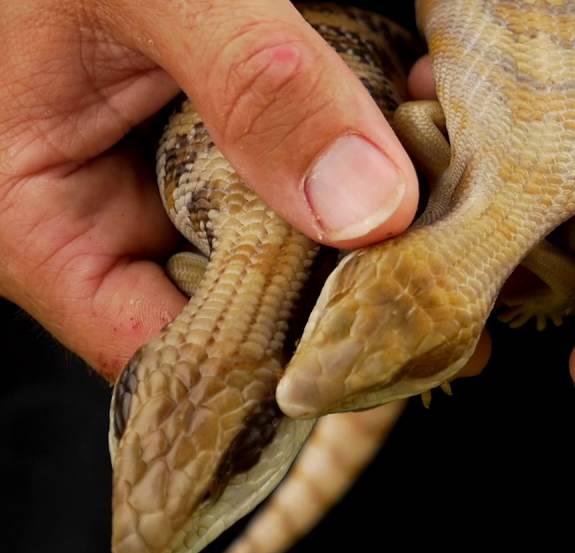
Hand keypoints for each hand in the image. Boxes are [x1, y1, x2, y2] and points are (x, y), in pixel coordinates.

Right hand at [0, 1, 446, 381]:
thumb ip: (253, 88)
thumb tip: (369, 210)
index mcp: (39, 222)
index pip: (170, 352)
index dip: (283, 365)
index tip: (393, 346)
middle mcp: (103, 211)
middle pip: (242, 300)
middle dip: (346, 285)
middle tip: (455, 284)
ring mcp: (163, 166)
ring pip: (282, 231)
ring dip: (369, 216)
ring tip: (456, 210)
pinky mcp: (218, 120)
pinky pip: (298, 160)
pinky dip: (362, 146)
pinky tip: (424, 128)